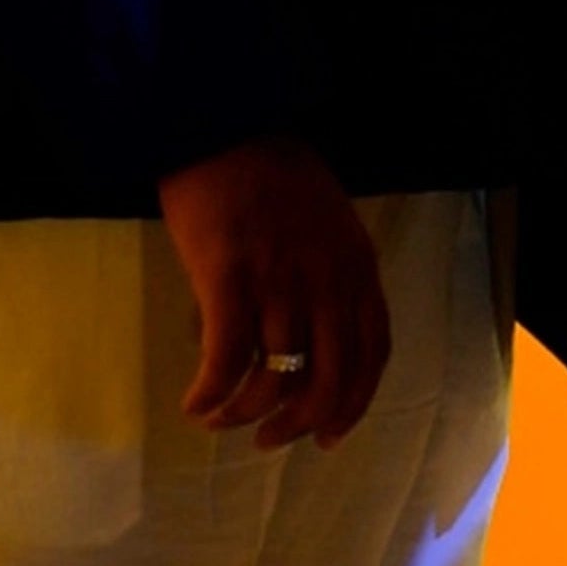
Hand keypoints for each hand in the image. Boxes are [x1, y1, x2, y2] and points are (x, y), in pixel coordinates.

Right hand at [157, 138, 389, 450]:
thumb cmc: (269, 172)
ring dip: (244, 414)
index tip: (327, 435)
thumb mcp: (327, 224)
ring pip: (274, 378)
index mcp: (357, 268)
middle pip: (329, 382)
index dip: (351, 406)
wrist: (223, 124)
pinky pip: (224, 359)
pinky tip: (195, 403)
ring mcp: (280, 282)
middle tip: (269, 441)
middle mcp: (328, 282)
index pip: (371, 356)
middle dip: (299, 424)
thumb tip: (309, 337)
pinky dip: (210, 392)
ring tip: (219, 419)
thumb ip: (331, 276)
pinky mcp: (229, 280)